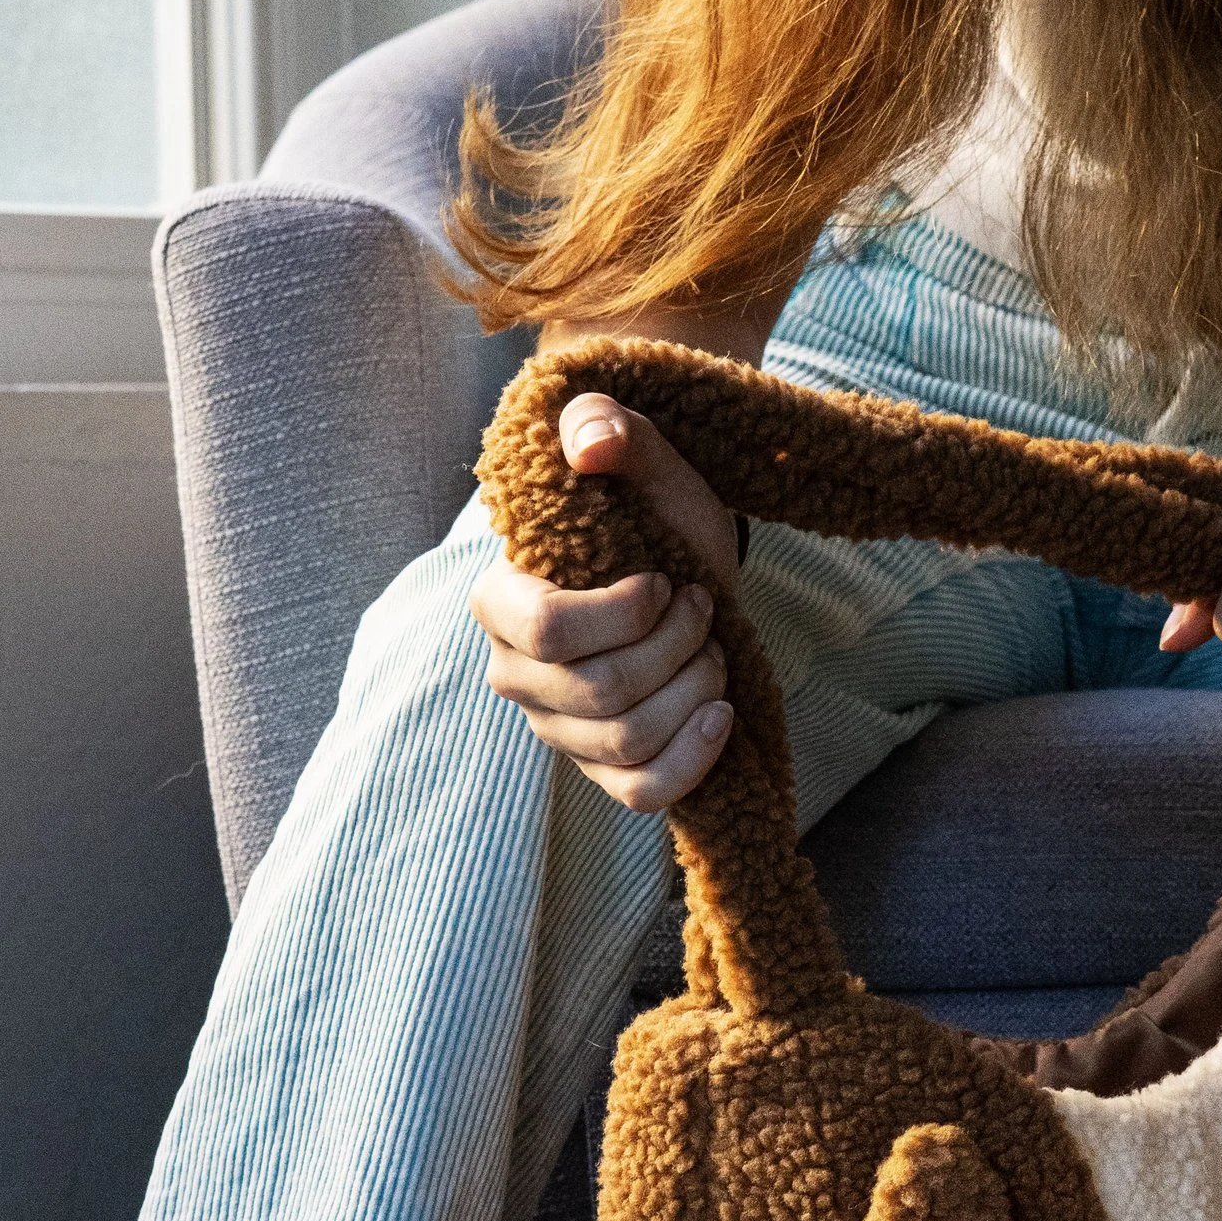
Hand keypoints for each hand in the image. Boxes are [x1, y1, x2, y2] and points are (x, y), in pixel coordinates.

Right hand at [470, 396, 742, 810]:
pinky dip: (691, 760)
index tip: (663, 579)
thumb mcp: (643, 459)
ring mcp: (557, 728)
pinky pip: (639, 793)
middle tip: (701, 607)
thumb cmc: (653, 511)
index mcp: (500, 599)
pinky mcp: (600, 766)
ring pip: (628, 739)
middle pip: (602, 692)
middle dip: (679, 647)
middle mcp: (514, 673)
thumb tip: (591, 442)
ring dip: (695, 689)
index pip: (548, 632)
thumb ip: (607, 426)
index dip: (626, 613)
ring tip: (712, 650)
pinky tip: (720, 716)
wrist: (685, 567)